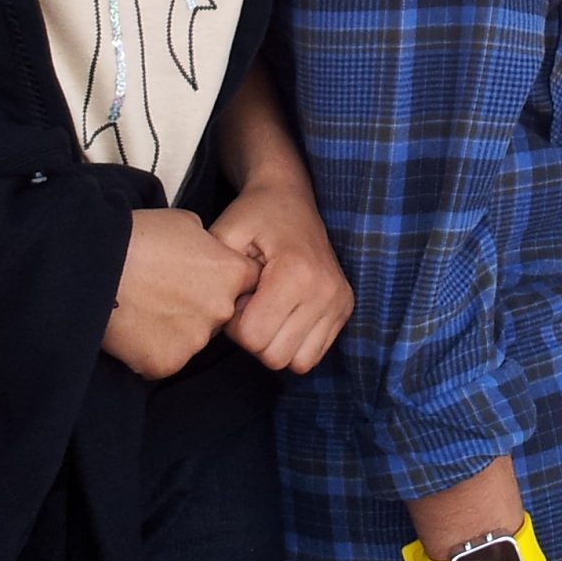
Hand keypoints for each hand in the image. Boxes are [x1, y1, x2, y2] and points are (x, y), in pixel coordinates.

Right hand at [101, 209, 260, 378]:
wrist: (93, 264)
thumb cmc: (138, 236)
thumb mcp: (185, 223)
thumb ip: (209, 245)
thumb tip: (208, 255)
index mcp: (231, 272)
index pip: (249, 283)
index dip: (226, 280)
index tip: (204, 276)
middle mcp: (221, 309)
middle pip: (221, 313)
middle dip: (201, 305)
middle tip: (167, 291)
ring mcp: (195, 340)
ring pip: (194, 337)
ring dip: (177, 327)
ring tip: (145, 305)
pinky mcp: (167, 363)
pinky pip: (166, 357)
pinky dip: (152, 347)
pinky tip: (134, 326)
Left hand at [211, 170, 352, 372]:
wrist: (289, 197)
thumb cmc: (253, 216)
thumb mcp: (224, 235)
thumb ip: (216, 279)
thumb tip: (217, 321)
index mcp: (295, 272)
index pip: (253, 337)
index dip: (233, 322)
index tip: (236, 296)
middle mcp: (324, 291)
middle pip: (275, 356)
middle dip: (254, 337)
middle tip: (250, 304)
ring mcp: (339, 301)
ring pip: (298, 363)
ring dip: (275, 344)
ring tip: (267, 310)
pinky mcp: (345, 308)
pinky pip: (314, 355)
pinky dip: (294, 344)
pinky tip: (284, 315)